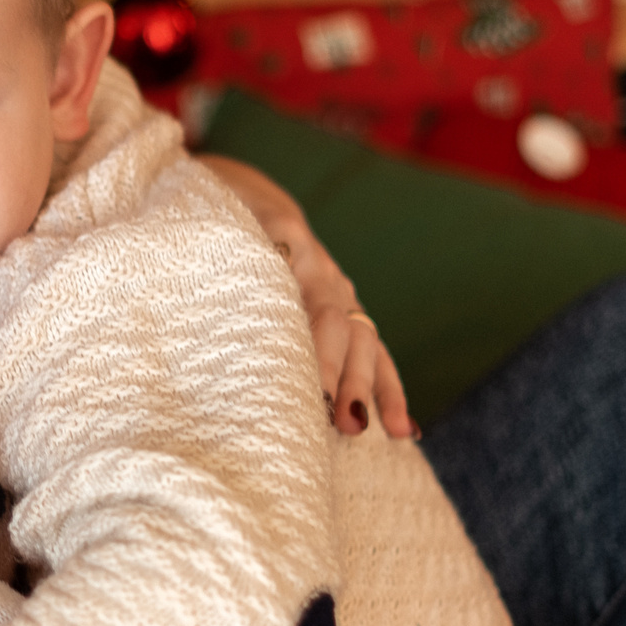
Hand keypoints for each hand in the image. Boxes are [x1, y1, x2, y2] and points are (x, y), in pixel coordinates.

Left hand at [197, 154, 414, 437]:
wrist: (246, 192)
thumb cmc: (223, 213)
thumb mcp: (223, 218)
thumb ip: (236, 239)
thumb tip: (247, 265)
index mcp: (295, 252)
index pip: (316, 308)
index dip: (318, 351)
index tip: (315, 392)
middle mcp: (325, 274)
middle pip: (345, 331)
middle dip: (348, 378)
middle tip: (347, 421)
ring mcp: (339, 292)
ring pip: (366, 343)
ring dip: (374, 388)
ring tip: (391, 432)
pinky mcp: (344, 310)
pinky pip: (374, 351)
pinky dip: (388, 387)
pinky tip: (402, 428)